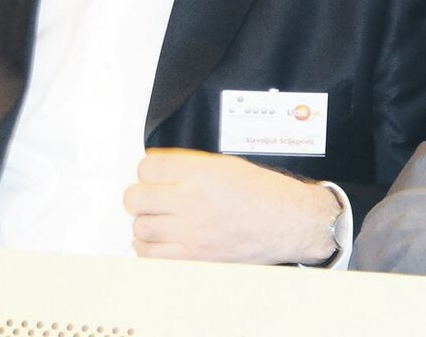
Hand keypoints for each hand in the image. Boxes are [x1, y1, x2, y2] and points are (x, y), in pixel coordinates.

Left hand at [123, 148, 339, 264]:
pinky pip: (151, 256)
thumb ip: (192, 167)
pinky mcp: (194, 259)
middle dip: (140, 195)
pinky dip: (150, 248)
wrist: (289, 223)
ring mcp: (191, 234)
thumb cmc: (265, 194)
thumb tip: (161, 171)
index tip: (153, 174)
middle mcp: (192, 203)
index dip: (148, 170)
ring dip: (146, 223)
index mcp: (202, 174)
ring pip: (140, 229)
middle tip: (149, 197)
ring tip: (159, 220)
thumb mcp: (229, 166)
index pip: (148, 167)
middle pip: (136, 198)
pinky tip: (161, 241)